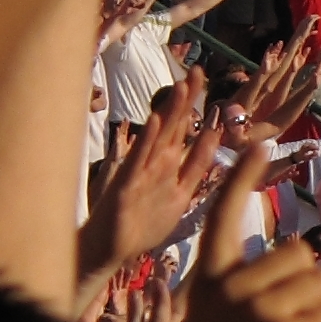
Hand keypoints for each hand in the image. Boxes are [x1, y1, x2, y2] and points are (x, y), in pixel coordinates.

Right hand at [81, 77, 216, 282]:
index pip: (183, 128)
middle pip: (173, 126)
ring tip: (180, 87)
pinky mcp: (127, 186)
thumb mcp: (179, 195)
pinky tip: (153, 121)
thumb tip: (212, 140)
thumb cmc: (141, 224)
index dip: (193, 104)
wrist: (108, 251)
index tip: (202, 77)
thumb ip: (194, 168)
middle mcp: (154, 163)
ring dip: (169, 112)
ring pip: (158, 137)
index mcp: (167, 164)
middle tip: (196, 71)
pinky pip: (138, 161)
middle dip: (185, 100)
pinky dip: (146, 141)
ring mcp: (140, 172)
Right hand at [150, 145, 320, 321]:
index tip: (262, 142)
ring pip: (320, 286)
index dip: (245, 175)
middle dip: (312, 290)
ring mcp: (255, 305)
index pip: (225, 211)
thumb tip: (299, 266)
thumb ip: (243, 293)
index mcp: (207, 278)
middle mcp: (229, 283)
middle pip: (300, 255)